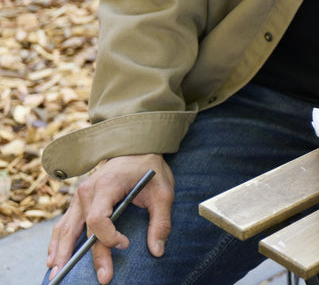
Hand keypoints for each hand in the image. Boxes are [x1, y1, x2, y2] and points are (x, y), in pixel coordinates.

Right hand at [47, 154, 174, 283]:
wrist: (137, 148)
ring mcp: (79, 197)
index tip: (126, 243)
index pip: (98, 218)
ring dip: (61, 252)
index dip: (109, 236)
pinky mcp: (78, 202)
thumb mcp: (163, 192)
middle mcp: (87, 192)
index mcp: (107, 186)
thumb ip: (160, 221)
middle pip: (82, 229)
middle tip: (100, 277)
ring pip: (65, 228)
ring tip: (57, 273)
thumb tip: (158, 250)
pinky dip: (57, 242)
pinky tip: (53, 258)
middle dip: (88, 255)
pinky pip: (64, 224)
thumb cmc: (149, 170)